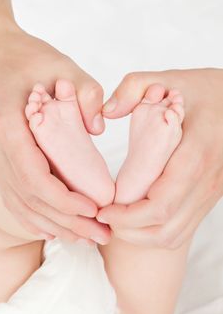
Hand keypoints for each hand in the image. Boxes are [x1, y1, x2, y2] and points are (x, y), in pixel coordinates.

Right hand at [0, 24, 109, 244]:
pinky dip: (35, 218)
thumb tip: (97, 128)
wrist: (0, 55)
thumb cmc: (29, 59)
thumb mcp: (61, 66)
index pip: (34, 176)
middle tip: (101, 235)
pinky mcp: (6, 160)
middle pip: (31, 198)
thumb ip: (85, 93)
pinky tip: (54, 230)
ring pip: (23, 204)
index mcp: (10, 127)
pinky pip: (16, 197)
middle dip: (67, 222)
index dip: (63, 200)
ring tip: (86, 238)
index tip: (94, 209)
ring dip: (55, 225)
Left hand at [97, 68, 222, 248]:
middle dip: (128, 230)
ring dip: (141, 234)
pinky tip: (138, 216)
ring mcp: (210, 192)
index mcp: (195, 154)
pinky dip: (156, 231)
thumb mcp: (168, 79)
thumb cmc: (201, 92)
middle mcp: (205, 180)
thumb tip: (107, 111)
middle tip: (104, 217)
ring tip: (117, 219)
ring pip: (174, 234)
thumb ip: (134, 88)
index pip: (160, 203)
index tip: (103, 209)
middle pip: (164, 226)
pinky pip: (183, 228)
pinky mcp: (208, 196)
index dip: (127, 216)